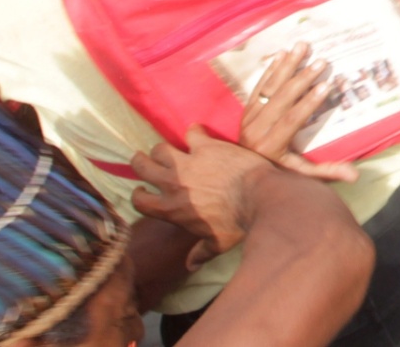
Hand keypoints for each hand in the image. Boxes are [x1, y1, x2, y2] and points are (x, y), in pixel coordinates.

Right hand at [131, 127, 277, 266]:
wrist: (260, 198)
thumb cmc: (238, 224)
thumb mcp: (217, 244)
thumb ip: (200, 253)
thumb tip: (191, 266)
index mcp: (172, 209)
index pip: (139, 201)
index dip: (139, 195)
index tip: (144, 191)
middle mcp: (174, 184)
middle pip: (142, 167)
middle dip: (141, 162)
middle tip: (145, 160)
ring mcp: (188, 163)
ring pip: (161, 148)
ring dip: (163, 148)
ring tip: (169, 149)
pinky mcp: (207, 146)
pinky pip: (191, 132)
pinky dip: (194, 132)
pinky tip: (198, 133)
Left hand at [238, 43, 359, 182]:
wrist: (240, 176)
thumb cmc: (277, 173)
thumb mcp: (300, 176)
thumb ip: (326, 172)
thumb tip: (355, 176)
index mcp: (272, 146)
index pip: (292, 120)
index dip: (309, 103)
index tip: (326, 85)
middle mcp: (257, 130)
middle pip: (281, 99)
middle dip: (302, 79)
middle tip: (321, 61)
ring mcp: (249, 118)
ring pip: (269, 87)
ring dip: (287, 65)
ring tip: (302, 46)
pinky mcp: (245, 110)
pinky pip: (258, 86)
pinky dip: (270, 69)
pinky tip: (282, 55)